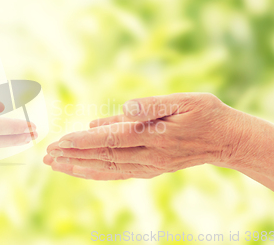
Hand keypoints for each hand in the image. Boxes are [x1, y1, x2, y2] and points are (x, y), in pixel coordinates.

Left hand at [44, 93, 246, 179]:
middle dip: (73, 156)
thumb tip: (123, 109)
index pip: (111, 140)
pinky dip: (96, 172)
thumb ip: (152, 105)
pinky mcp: (150, 169)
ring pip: (107, 169)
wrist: (226, 140)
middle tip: (46, 155)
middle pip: (103, 157)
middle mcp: (149, 156)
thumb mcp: (184, 101)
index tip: (61, 141)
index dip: (84, 142)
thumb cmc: (206, 114)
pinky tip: (80, 170)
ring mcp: (149, 166)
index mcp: (155, 136)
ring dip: (79, 167)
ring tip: (55, 165)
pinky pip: (117, 173)